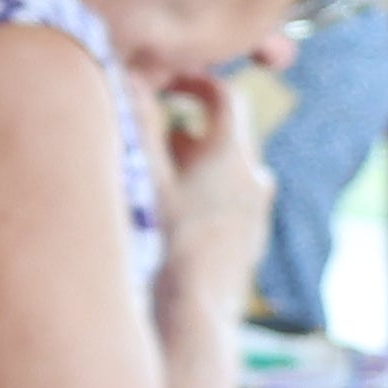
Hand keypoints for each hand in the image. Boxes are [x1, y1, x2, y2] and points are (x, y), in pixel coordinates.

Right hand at [149, 67, 273, 304]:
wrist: (195, 310)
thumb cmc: (167, 243)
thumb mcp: (147, 177)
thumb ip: (141, 123)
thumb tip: (130, 77)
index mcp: (232, 156)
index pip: (227, 97)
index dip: (199, 82)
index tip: (174, 82)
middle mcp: (254, 178)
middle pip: (229, 133)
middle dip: (193, 126)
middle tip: (155, 134)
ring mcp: (258, 210)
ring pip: (231, 168)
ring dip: (200, 162)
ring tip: (163, 178)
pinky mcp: (252, 237)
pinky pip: (234, 199)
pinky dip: (210, 193)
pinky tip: (178, 215)